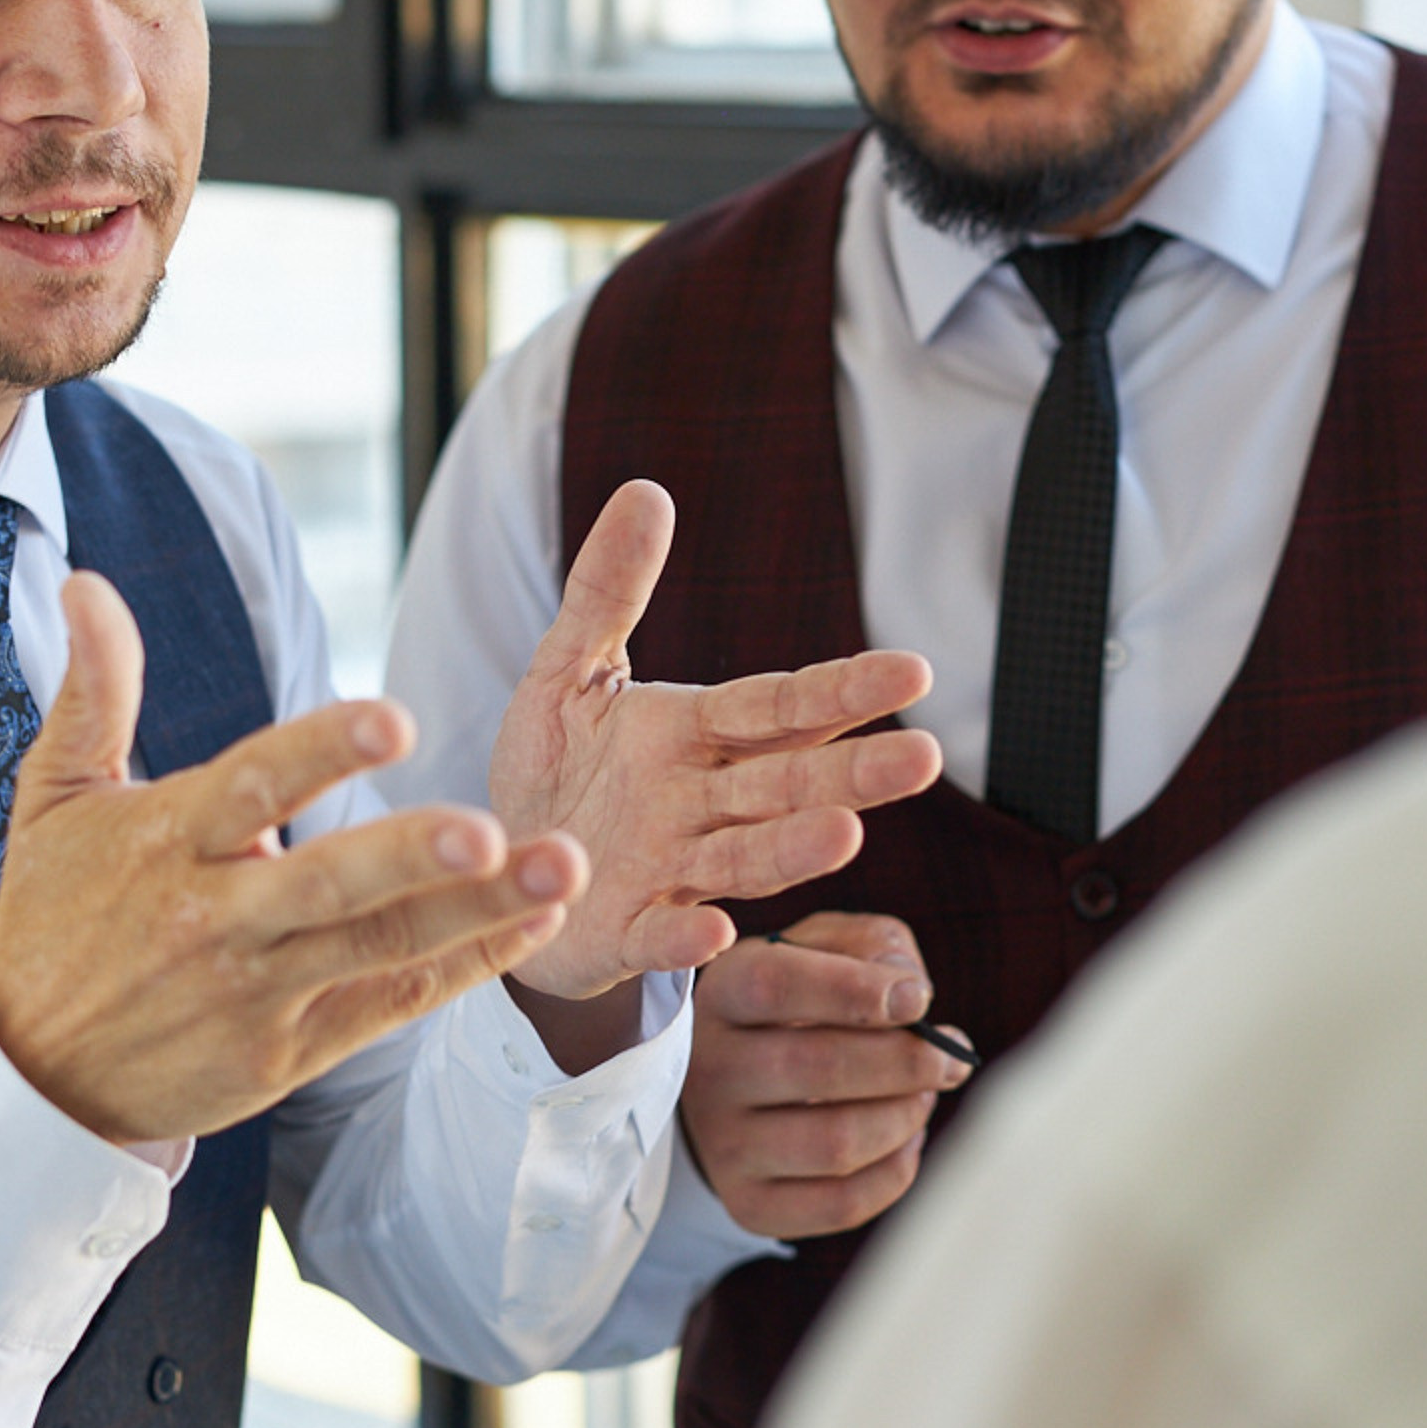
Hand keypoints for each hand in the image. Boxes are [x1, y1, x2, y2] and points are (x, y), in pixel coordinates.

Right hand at [0, 571, 587, 1144]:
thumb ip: (94, 690)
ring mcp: (260, 992)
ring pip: (380, 948)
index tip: (395, 719)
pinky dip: (466, 969)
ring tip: (561, 869)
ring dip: (478, 911)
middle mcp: (217, 917)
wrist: (31, 1082)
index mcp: (166, 840)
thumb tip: (89, 583)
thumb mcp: (54, 799)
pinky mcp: (290, 1052)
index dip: (323, 752)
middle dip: (414, 858)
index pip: (253, 785)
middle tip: (493, 828)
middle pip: (328, 884)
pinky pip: (391, 1006)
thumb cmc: (53, 920)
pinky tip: (535, 926)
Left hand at [488, 481, 942, 999]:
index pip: (778, 707)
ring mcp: (670, 870)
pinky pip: (659, 935)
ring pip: (744, 858)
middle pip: (786, 784)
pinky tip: (713, 930)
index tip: (912, 671)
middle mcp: (699, 803)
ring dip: (793, 850)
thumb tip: (647, 490)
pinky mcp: (625, 930)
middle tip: (925, 758)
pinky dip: (685, 937)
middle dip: (852, 773)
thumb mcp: (568, 670)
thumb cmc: (553, 771)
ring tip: (846, 835)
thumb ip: (608, 590)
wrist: (501, 874)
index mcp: (693, 734)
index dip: (839, 692)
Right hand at [681, 912, 973, 1240]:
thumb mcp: (822, 950)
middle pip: (815, 1067)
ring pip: (835, 1143)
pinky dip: (894, 1170)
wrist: (737, 1084)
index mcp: (722, 992)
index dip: (854, 989)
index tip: (917, 998)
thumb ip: (869, 946)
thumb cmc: (799, 1003)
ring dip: (904, 1116)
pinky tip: (904, 1139)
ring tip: (925, 1094)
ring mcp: (723, 1144)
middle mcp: (708, 1070)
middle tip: (950, 1058)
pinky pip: (841, 1204)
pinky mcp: (750, 1203)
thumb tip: (908, 992)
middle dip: (905, 1062)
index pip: (774, 984)